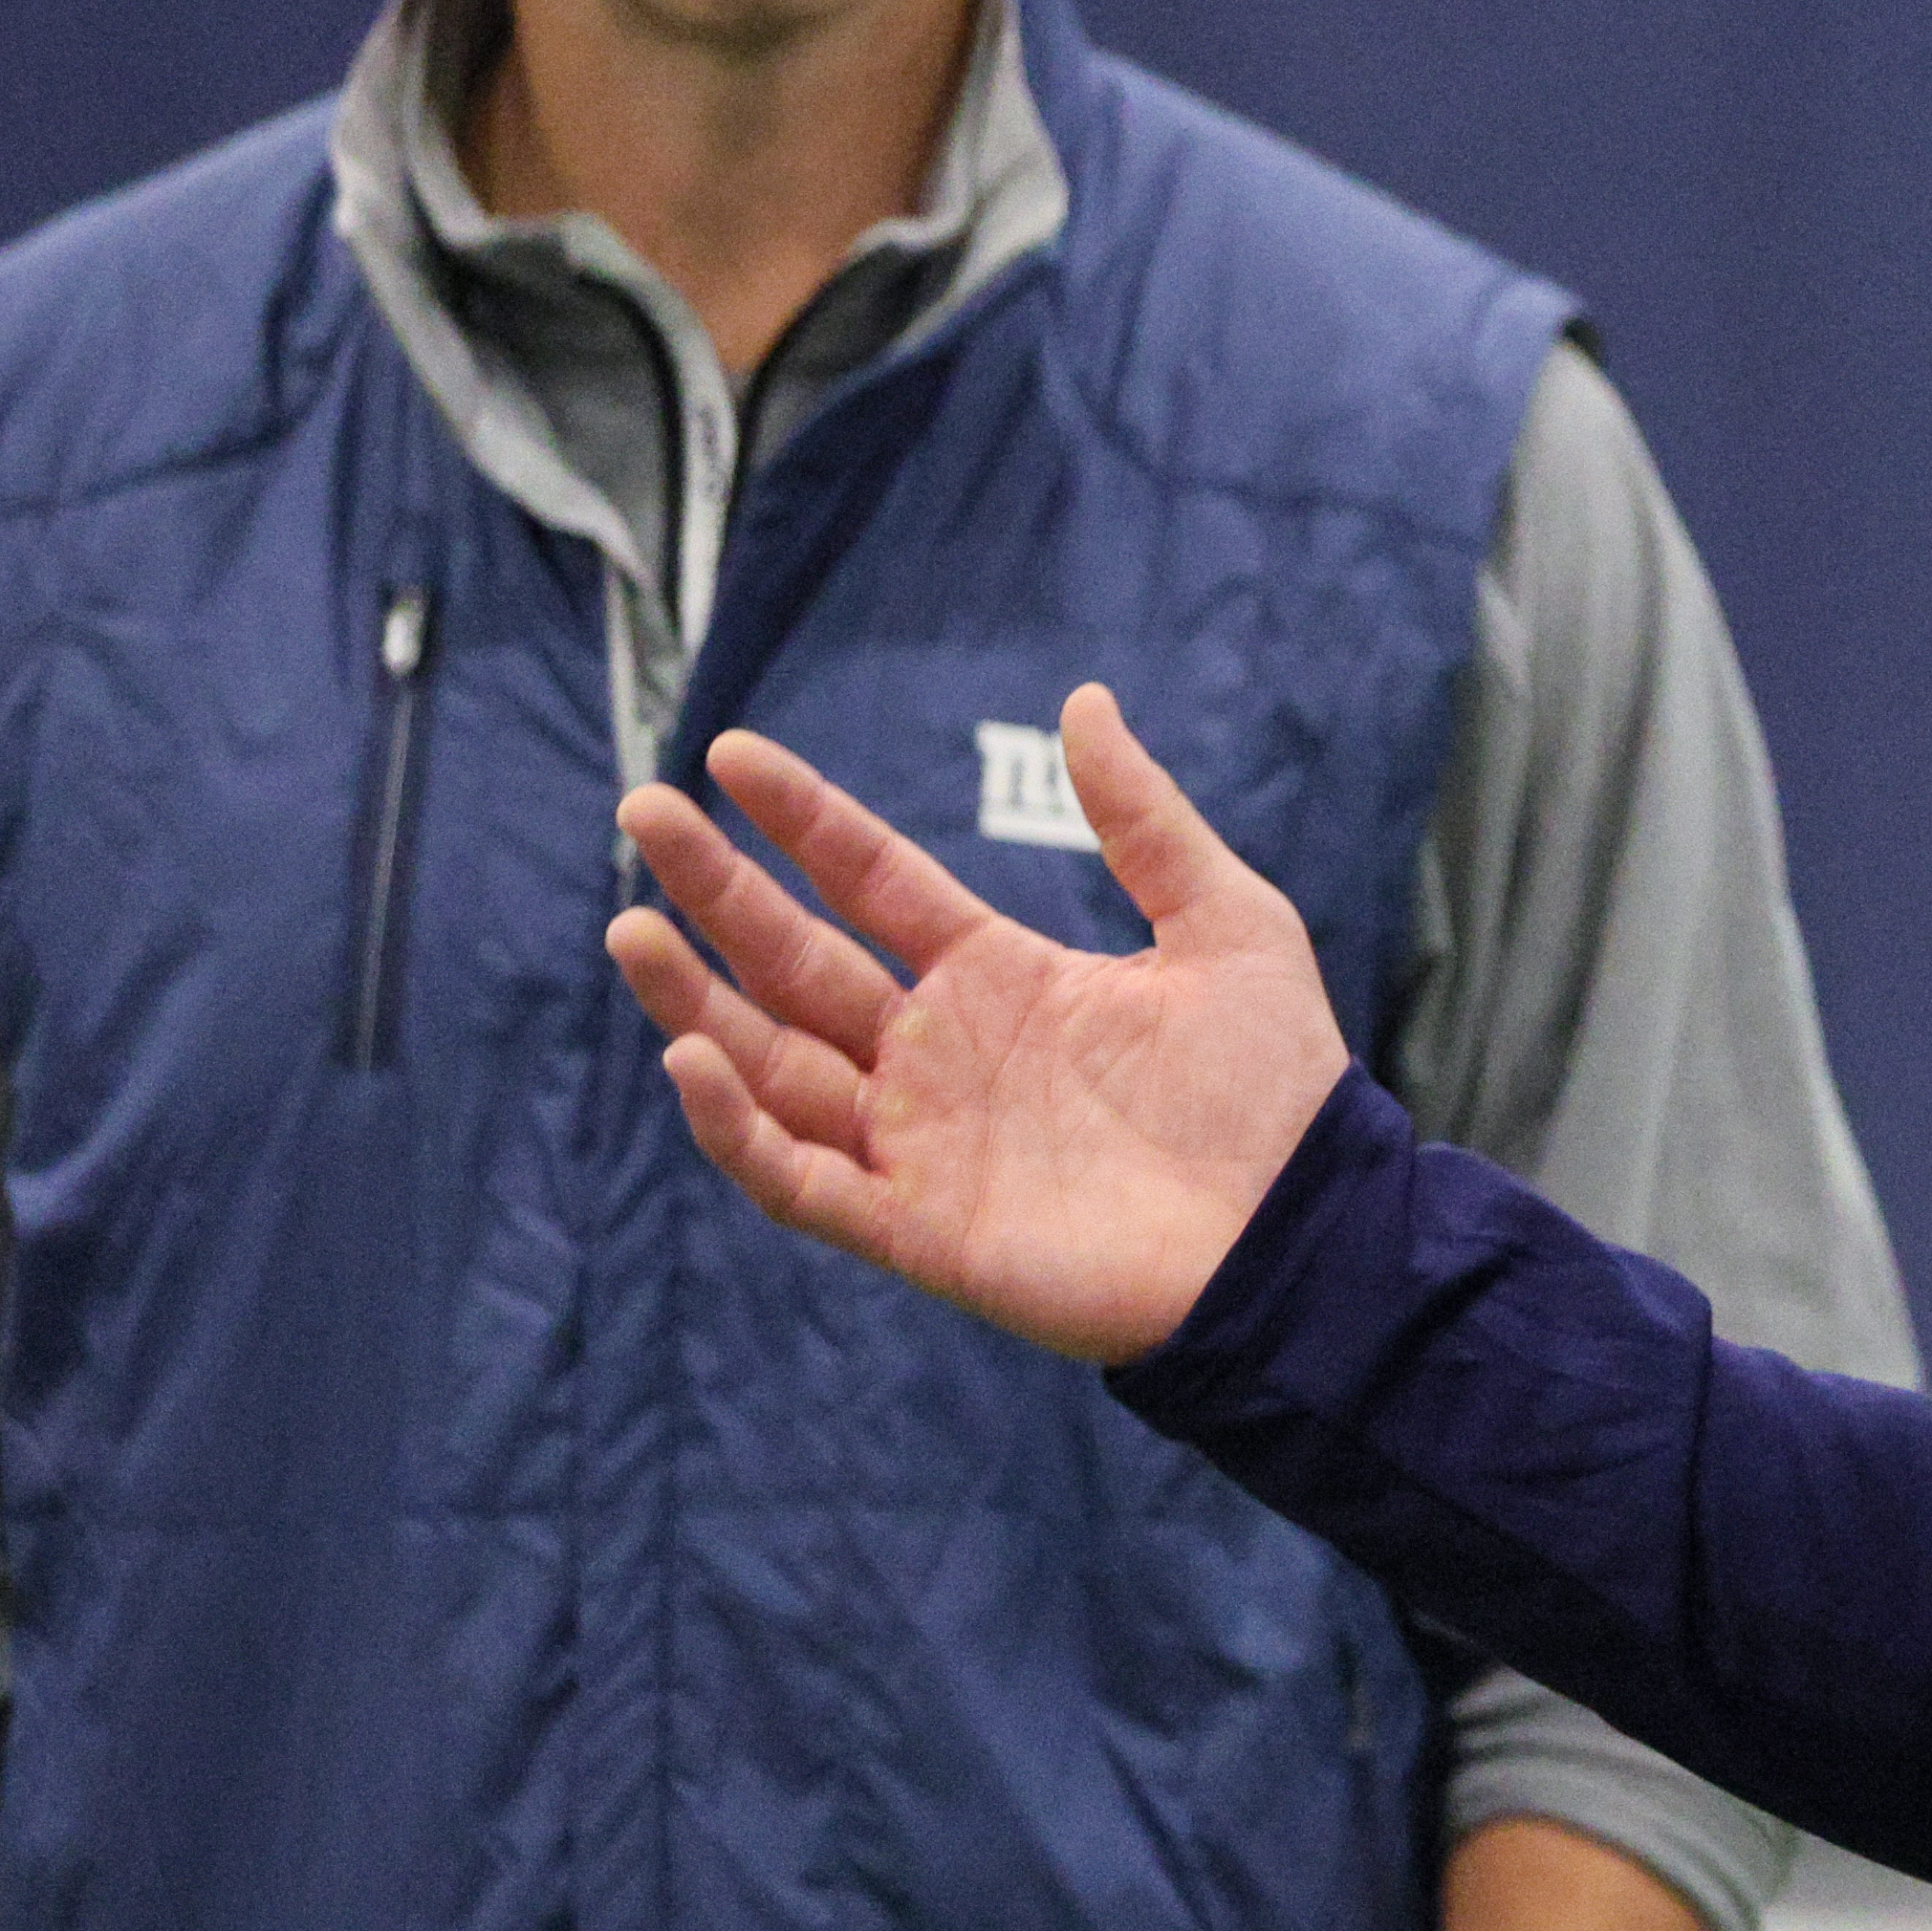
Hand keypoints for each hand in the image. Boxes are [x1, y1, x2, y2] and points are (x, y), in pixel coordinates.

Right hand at [607, 684, 1348, 1363]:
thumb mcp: (1225, 920)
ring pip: (773, 1064)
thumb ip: (1145, 819)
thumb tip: (1086, 699)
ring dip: (695, 1001)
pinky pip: (801, 1178)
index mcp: (1000, 975)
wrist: (1301, 1230)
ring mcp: (922, 1142)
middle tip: (641, 809)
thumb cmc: (1275, 1087)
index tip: (731, 752)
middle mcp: (942, 1053)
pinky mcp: (919, 1228)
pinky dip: (738, 1128)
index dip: (803, 818)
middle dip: (716, 891)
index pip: (872, 880)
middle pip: (797, 960)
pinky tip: (692, 1058)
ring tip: (629, 923)